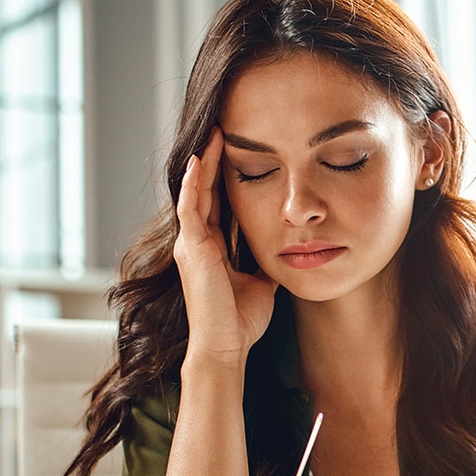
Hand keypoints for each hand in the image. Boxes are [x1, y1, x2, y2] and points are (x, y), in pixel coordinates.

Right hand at [174, 127, 277, 364]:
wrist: (225, 346)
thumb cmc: (240, 322)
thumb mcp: (260, 283)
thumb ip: (265, 263)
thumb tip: (286, 250)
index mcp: (212, 248)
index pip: (217, 203)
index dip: (225, 178)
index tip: (238, 152)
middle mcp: (197, 242)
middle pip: (203, 190)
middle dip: (212, 160)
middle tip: (222, 128)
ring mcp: (191, 244)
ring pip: (194, 192)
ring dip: (203, 162)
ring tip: (213, 133)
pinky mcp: (191, 248)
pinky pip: (189, 207)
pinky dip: (193, 183)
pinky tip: (199, 161)